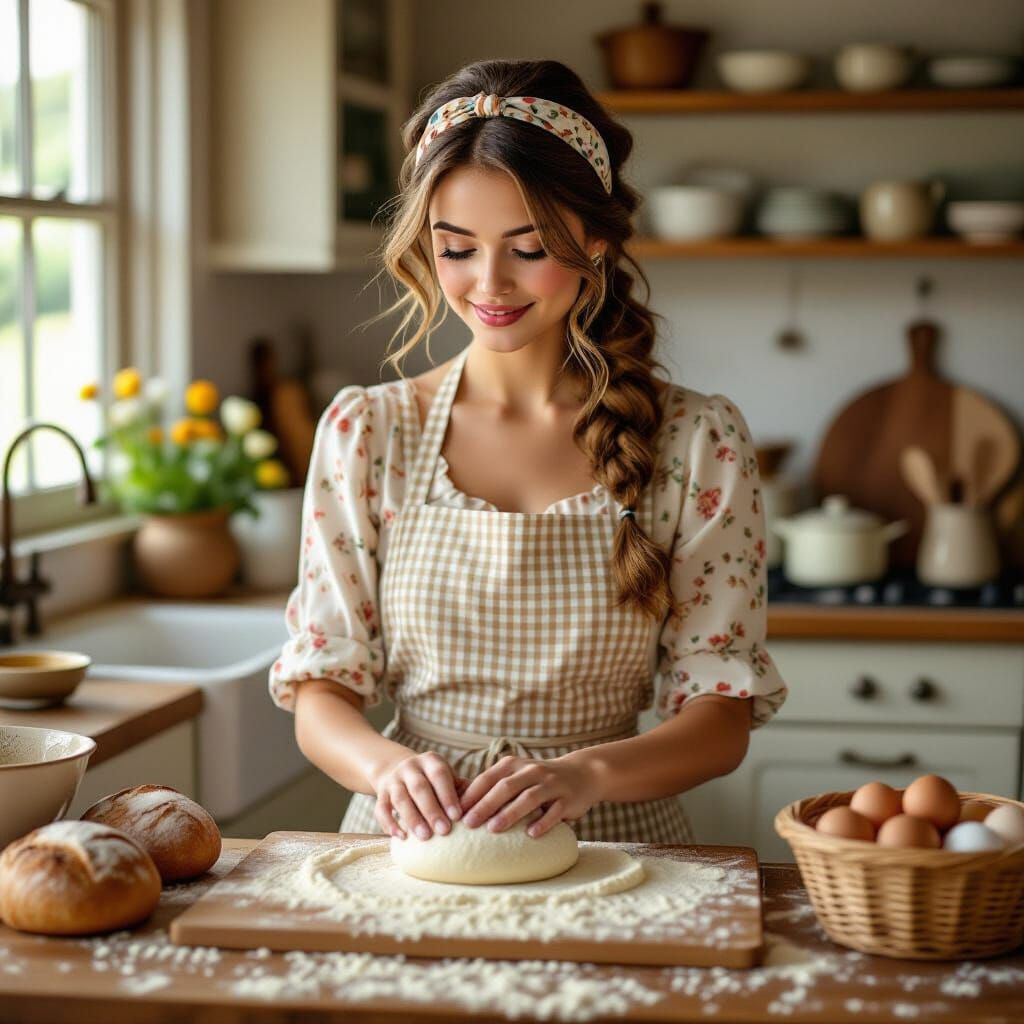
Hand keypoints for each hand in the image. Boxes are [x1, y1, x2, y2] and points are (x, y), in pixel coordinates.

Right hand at [370, 750, 469, 840]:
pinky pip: (381, 809)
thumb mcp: (447, 777)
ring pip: (400, 799)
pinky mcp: (381, 794)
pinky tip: (401, 837)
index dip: (447, 795)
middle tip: (443, 831)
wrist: (399, 770)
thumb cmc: (434, 780)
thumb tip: (483, 806)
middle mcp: (410, 767)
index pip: (439, 775)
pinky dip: (389, 823)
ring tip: (424, 837)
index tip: (457, 816)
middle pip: (419, 788)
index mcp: (430, 761)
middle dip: (431, 810)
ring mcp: (393, 780)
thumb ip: (463, 789)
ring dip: (412, 818)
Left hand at [458, 754, 602, 838]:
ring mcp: (551, 784)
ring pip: (528, 798)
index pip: (487, 778)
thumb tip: (456, 803)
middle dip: (485, 805)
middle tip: (468, 824)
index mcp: (513, 765)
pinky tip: (531, 834)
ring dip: (510, 814)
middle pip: (505, 787)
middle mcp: (531, 771)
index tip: (454, 812)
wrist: (581, 774)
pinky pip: (554, 811)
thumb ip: (492, 786)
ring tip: (493, 830)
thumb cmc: (538, 780)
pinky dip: (542, 822)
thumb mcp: (516, 775)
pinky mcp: (567, 799)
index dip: (471, 794)